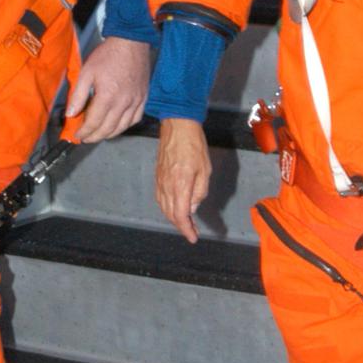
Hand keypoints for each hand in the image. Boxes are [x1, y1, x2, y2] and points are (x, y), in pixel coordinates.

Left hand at [64, 36, 149, 141]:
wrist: (131, 42)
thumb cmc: (107, 55)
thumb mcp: (87, 72)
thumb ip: (78, 95)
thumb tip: (71, 114)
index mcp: (108, 96)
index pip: (94, 123)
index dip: (84, 132)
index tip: (77, 134)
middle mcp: (123, 102)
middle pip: (108, 129)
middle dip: (94, 136)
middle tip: (86, 138)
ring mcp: (136, 101)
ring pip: (122, 127)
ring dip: (109, 134)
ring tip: (99, 134)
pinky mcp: (143, 97)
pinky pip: (136, 119)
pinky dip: (125, 126)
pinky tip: (118, 125)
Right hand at [156, 118, 210, 243]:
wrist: (178, 125)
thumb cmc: (194, 145)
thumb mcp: (204, 170)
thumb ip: (199, 192)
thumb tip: (192, 208)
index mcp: (180, 185)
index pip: (180, 215)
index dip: (186, 230)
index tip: (193, 238)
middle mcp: (167, 185)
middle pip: (170, 214)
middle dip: (181, 225)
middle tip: (192, 231)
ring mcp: (160, 180)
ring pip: (163, 207)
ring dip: (173, 218)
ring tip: (184, 222)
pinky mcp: (157, 175)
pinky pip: (159, 197)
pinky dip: (166, 207)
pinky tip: (173, 207)